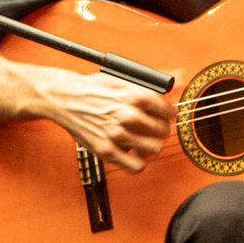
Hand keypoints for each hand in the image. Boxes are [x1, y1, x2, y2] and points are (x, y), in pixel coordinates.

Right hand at [40, 69, 173, 172]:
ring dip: (151, 146)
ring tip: (144, 141)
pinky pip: (136, 166)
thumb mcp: (123, 77)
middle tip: (152, 128)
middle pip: (163, 131)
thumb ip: (152, 81)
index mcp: (135, 95)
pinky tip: (134, 153)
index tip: (164, 116)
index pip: (168, 112)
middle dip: (160, 130)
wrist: (64, 98)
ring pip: (154, 149)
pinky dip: (139, 162)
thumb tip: (179, 77)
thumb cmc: (93, 88)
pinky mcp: (106, 150)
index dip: (168, 114)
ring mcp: (117, 134)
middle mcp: (128, 114)